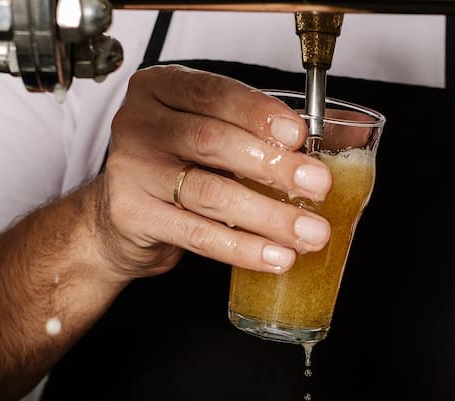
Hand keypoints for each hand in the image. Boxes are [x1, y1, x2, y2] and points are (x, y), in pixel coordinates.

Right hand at [92, 65, 332, 280]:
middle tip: (318, 186)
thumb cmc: (174, 167)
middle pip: (213, 141)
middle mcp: (140, 125)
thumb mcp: (207, 136)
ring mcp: (132, 171)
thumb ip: (255, 133)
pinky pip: (198, 235)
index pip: (214, 94)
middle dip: (273, 166)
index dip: (259, 113)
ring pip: (210, 193)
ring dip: (268, 215)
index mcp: (161, 90)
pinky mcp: (133, 216)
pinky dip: (242, 248)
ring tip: (308, 231)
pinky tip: (275, 256)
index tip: (300, 134)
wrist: (120, 217)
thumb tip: (334, 144)